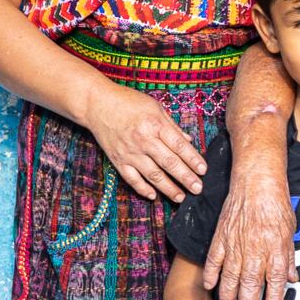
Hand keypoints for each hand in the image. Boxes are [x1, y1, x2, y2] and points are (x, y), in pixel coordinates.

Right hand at [85, 82, 204, 202]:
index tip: (203, 170)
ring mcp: (129, 152)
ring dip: (168, 188)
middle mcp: (143, 140)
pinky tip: (154, 196)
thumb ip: (172, 126)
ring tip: (181, 197)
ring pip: (153, 175)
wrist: (96, 104)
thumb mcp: (154, 107)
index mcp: (155, 124)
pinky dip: (142, 189)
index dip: (193, 159)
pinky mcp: (117, 160)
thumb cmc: (128, 102)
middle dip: (185, 178)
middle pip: (169, 163)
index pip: (179, 145)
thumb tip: (188, 141)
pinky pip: (132, 179)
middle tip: (198, 189)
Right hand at [203, 165, 298, 299]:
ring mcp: (236, 244)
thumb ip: (289, 257)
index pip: (275, 279)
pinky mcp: (221, 237)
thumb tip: (292, 278)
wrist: (256, 182)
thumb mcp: (290, 231)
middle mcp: (255, 249)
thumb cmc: (275, 204)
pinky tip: (210, 286)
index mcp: (275, 247)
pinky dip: (211, 274)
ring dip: (229, 296)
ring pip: (230, 276)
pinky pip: (214, 260)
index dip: (273, 298)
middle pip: (250, 283)